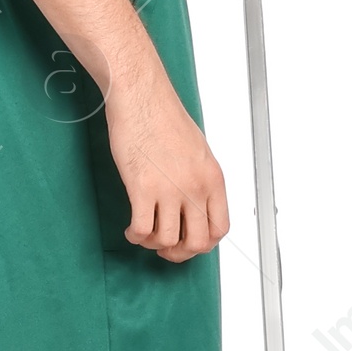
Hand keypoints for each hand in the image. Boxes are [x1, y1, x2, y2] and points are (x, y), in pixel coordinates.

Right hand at [104, 66, 228, 261]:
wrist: (142, 97)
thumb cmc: (164, 117)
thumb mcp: (197, 151)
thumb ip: (198, 180)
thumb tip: (193, 204)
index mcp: (213, 179)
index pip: (220, 228)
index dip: (204, 244)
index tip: (190, 242)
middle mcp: (195, 188)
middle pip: (196, 242)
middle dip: (179, 252)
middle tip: (165, 248)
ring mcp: (169, 190)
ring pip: (167, 240)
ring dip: (153, 244)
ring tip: (144, 234)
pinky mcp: (142, 188)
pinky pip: (142, 230)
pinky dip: (135, 236)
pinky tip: (131, 229)